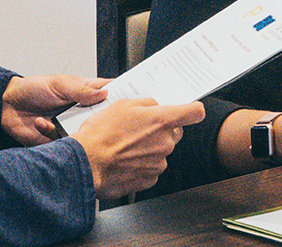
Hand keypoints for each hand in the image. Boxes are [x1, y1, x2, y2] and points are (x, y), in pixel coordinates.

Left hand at [0, 74, 109, 145]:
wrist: (7, 106)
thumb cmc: (32, 89)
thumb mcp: (58, 83)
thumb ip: (80, 90)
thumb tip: (103, 94)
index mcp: (84, 93)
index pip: (108, 92)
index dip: (120, 95)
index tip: (130, 99)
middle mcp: (80, 111)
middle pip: (102, 118)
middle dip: (103, 120)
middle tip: (100, 119)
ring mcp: (70, 126)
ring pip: (86, 134)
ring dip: (77, 130)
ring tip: (64, 121)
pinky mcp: (58, 140)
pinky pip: (64, 142)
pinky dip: (51, 132)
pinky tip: (41, 122)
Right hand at [71, 99, 204, 199]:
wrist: (87, 163)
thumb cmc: (100, 134)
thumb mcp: (122, 105)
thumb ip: (146, 104)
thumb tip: (154, 107)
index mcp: (162, 121)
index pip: (194, 112)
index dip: (193, 110)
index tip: (190, 111)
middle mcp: (165, 142)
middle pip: (175, 133)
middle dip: (161, 131)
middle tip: (138, 131)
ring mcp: (159, 162)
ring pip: (161, 152)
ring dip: (149, 149)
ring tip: (125, 147)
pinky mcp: (150, 179)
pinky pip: (152, 168)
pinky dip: (142, 165)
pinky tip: (125, 161)